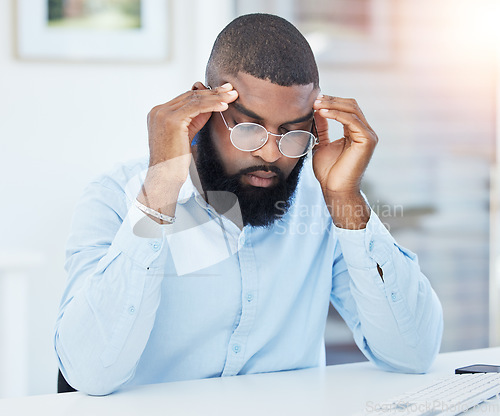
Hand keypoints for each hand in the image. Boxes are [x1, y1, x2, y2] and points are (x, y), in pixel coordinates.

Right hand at [137, 83, 237, 221]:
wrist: (165, 176)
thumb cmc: (176, 161)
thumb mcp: (187, 134)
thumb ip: (196, 119)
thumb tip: (212, 104)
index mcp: (159, 113)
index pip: (186, 98)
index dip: (206, 94)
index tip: (223, 92)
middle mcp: (158, 110)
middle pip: (190, 96)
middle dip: (213, 92)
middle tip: (231, 89)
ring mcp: (163, 114)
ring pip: (194, 99)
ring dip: (216, 96)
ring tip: (232, 95)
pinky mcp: (171, 120)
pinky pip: (196, 107)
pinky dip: (212, 104)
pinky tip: (224, 105)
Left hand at [312, 95, 377, 195]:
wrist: (334, 189)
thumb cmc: (328, 172)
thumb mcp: (321, 144)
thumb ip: (322, 128)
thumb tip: (317, 110)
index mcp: (356, 132)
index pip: (346, 108)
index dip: (331, 102)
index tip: (314, 101)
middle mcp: (365, 131)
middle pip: (351, 105)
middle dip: (331, 100)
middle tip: (314, 100)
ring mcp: (368, 135)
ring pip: (352, 109)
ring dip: (332, 104)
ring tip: (316, 105)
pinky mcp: (367, 140)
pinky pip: (352, 120)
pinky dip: (336, 114)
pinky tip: (323, 113)